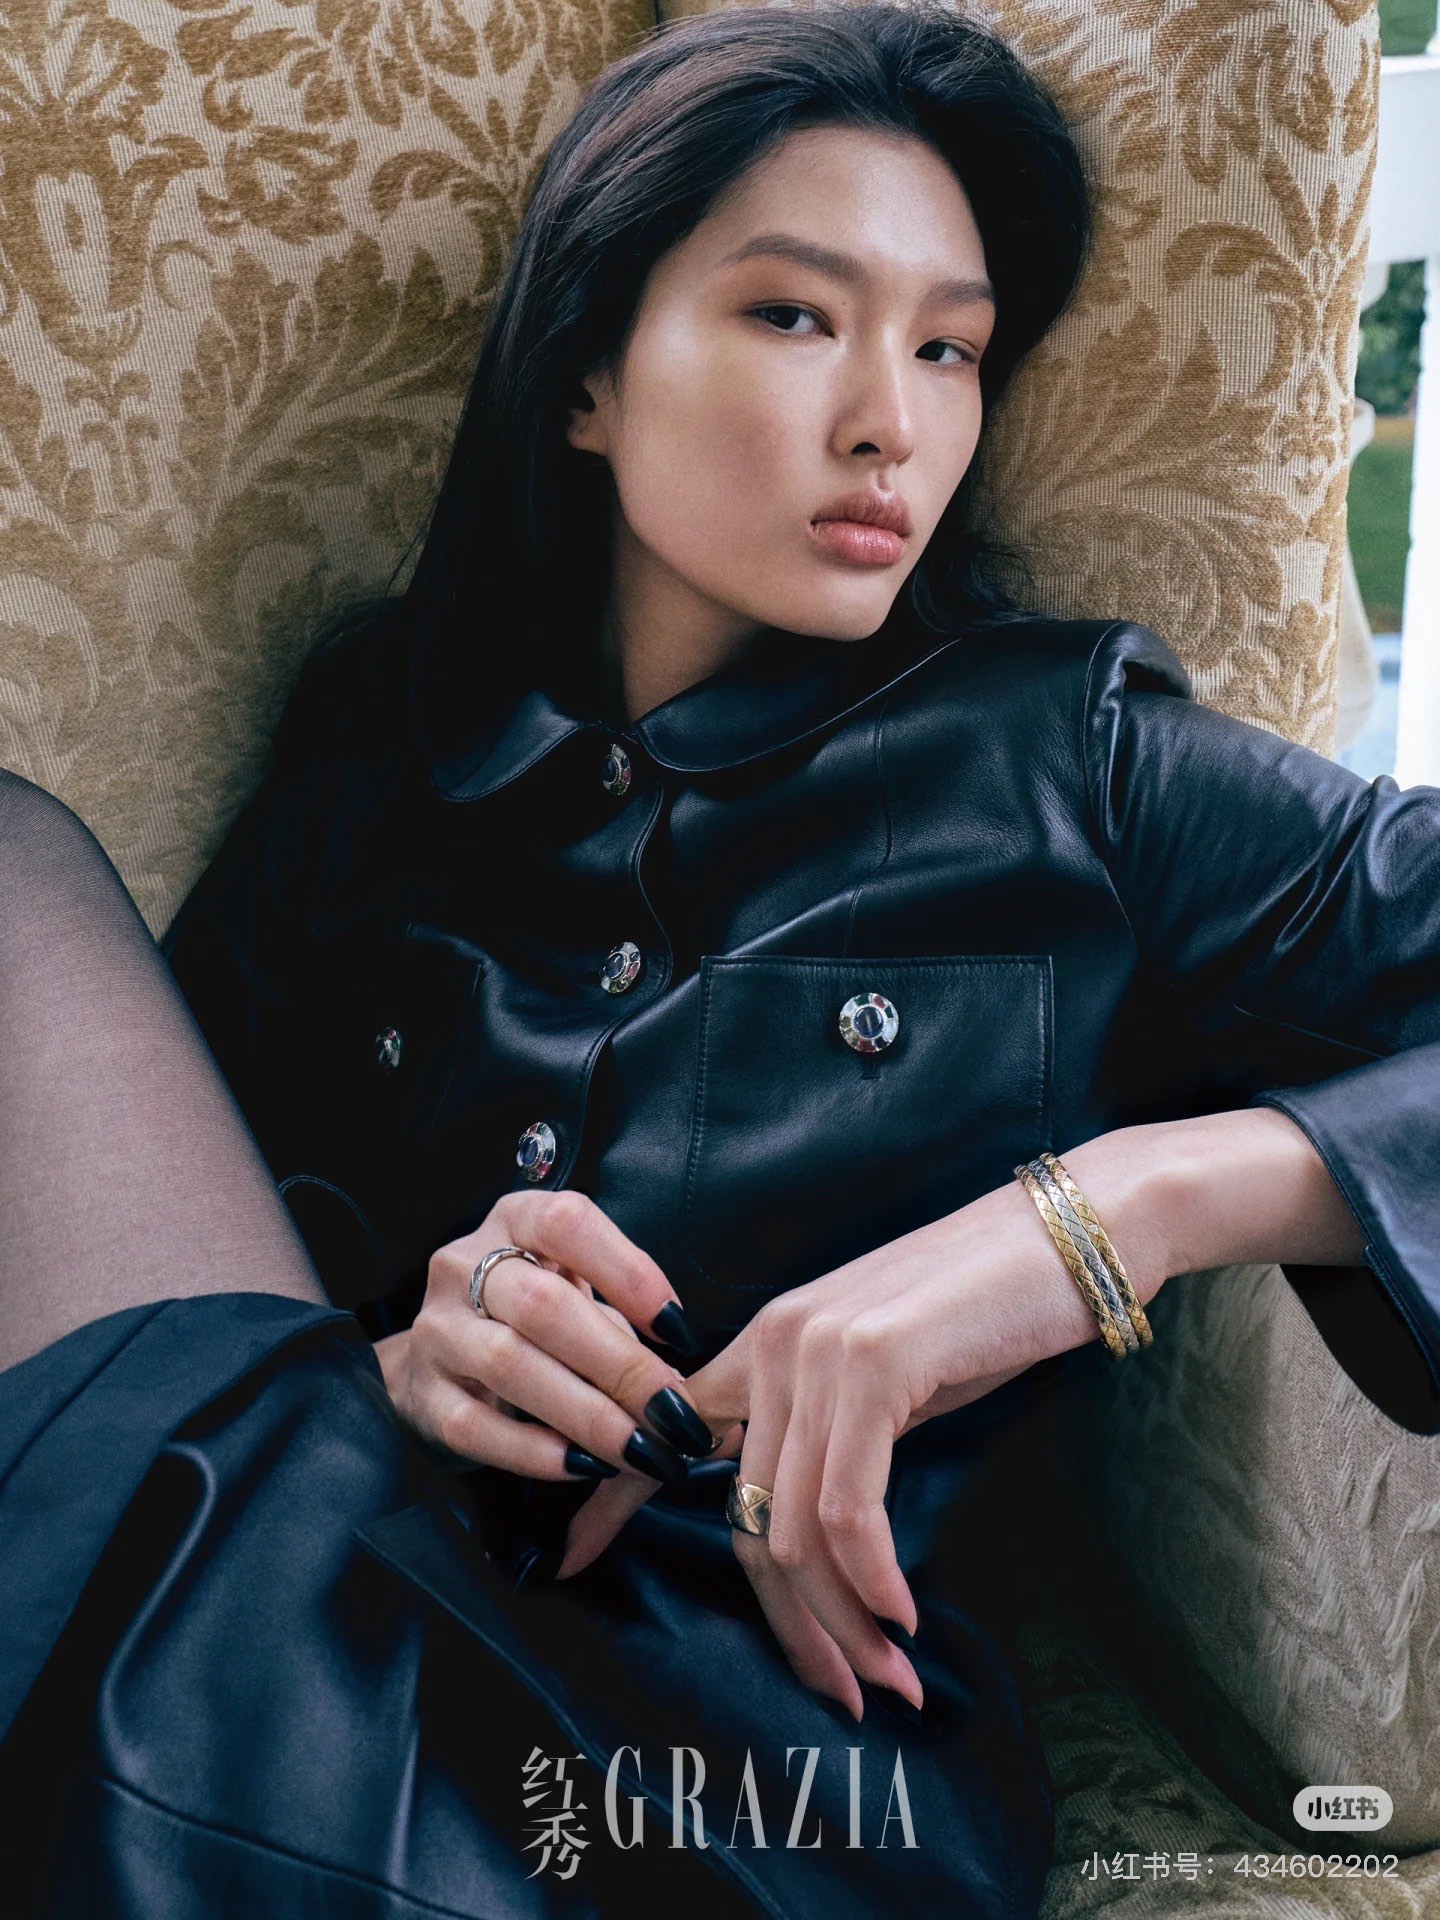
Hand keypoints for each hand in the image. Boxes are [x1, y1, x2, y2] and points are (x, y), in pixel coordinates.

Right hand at [374, 1189, 721, 1488]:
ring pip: (508, 1365)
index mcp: (513, 1220)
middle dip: (619, 1363)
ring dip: (586, 1413)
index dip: (629, 1272)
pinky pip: (476, 1426)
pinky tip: (584, 1468)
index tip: (679, 1329)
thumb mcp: (576, 1295)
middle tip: (673, 1413)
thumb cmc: (530, 1320)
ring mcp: (437, 1330)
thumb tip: (693, 1395)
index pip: (567, 1224)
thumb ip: (628, 1326)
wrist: (436, 1361)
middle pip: (542, 1305)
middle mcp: (463, 1264)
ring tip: (641, 1449)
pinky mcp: (421, 1395)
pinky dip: (535, 1451)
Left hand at [557, 1133, 1175, 1719]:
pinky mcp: (873, 1365)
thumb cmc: (987, 1308)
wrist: (1070, 1232)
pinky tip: (903, 1616)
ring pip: (796, 1529)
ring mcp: (818, 1352)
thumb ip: (833, 1436)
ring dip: (845, 1623)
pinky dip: (874, 1579)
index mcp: (764, 1344)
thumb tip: (816, 1540)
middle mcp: (774, 1344)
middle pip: (749, 1520)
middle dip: (792, 1626)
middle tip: (841, 1694)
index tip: (569, 1561)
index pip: (666, 1431)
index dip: (610, 1502)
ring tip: (890, 1678)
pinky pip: (850, 1509)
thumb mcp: (884, 1374)